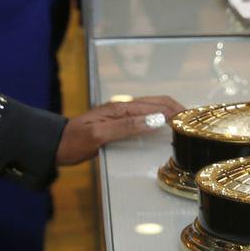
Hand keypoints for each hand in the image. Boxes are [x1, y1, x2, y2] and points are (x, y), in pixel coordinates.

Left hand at [55, 96, 184, 166]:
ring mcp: (120, 117)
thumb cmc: (74, 141)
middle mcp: (122, 109)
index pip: (156, 104)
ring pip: (151, 111)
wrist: (55, 146)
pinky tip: (161, 133)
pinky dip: (157, 123)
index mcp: (121, 108)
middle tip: (194, 123)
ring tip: (183, 128)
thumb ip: (127, 127)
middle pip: (157, 104)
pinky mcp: (117, 126)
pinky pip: (143, 121)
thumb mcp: (99, 135)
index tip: (192, 120)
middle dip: (177, 110)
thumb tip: (157, 120)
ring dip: (169, 116)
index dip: (176, 110)